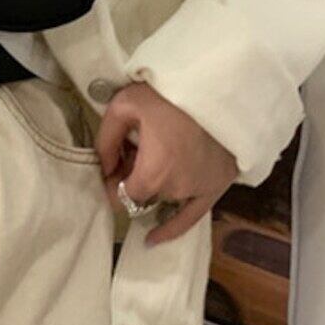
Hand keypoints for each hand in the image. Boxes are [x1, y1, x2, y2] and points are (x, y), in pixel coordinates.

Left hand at [95, 80, 237, 246]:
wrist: (219, 86)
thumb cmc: (170, 93)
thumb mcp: (125, 106)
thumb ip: (106, 140)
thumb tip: (105, 166)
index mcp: (153, 173)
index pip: (122, 195)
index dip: (114, 182)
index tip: (114, 167)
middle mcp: (176, 189)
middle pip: (144, 196)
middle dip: (135, 180)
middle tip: (136, 153)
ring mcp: (198, 190)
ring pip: (164, 199)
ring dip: (156, 186)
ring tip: (158, 158)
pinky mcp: (217, 187)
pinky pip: (191, 218)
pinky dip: (171, 228)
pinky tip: (153, 239)